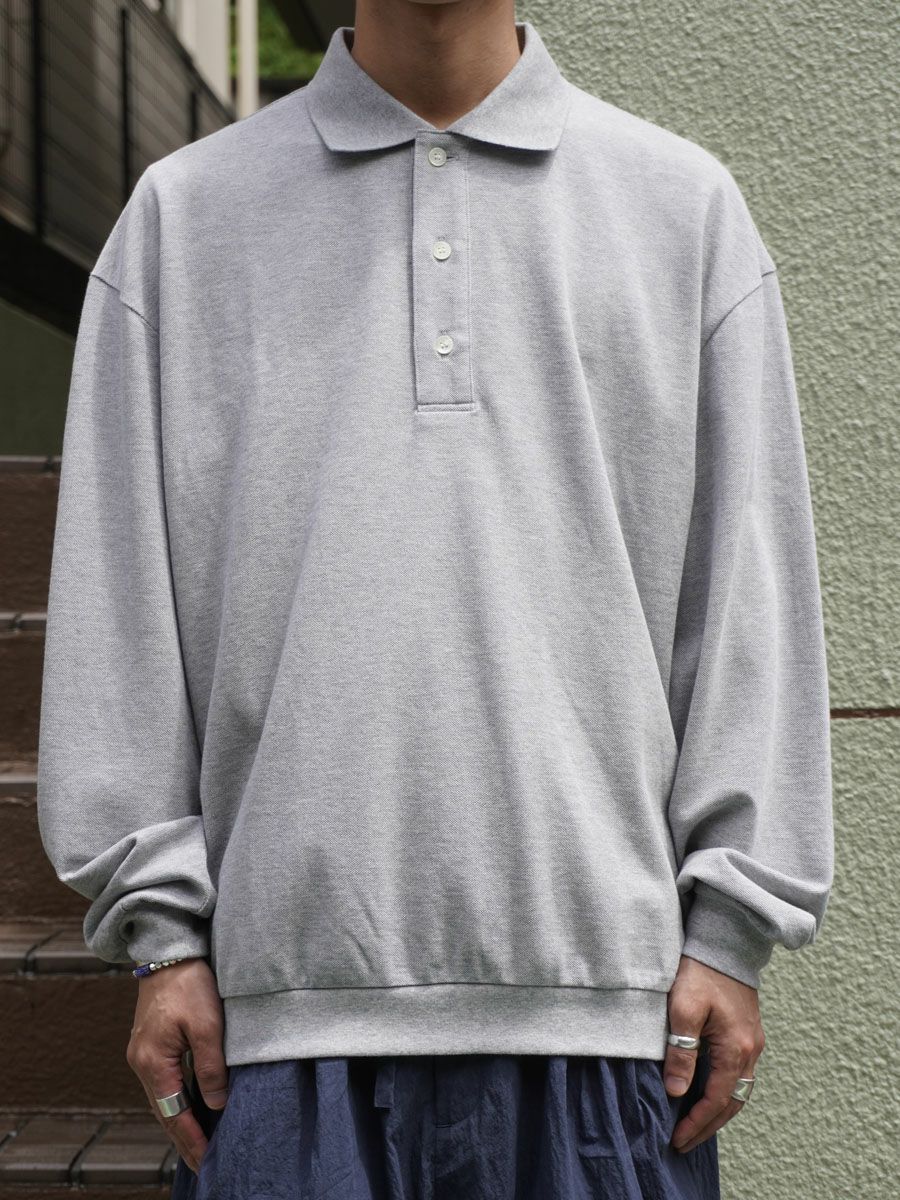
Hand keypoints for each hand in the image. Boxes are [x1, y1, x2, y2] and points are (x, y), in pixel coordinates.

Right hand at [126, 958, 227, 1173]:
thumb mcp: (208, 1024)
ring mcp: (142, 1052)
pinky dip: (177, 1099)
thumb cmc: (189, 982)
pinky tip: (191, 1106)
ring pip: (163, 1097)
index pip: (173, 1113)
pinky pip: (164, 1081)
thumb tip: (216, 1105)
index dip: (191, 1138)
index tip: (206, 1160)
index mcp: (153, 1061)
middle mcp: (141, 1061)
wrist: (168, 949)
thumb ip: (211, 1067)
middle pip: (164, 1111)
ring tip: (199, 1142)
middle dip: (184, 1137)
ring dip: (180, 1120)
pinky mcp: (149, 1042)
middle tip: (203, 1163)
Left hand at [664, 954, 764, 1153]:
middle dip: (708, 1125)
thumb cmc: (701, 971)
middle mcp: (750, 1050)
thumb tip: (677, 1092)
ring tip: (693, 1125)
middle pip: (732, 1103)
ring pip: (738, 1091)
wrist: (725, 941)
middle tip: (683, 1143)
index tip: (677, 1139)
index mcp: (735, 1048)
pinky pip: (739, 1074)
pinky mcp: (747, 1032)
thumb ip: (681, 1051)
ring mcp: (752, 1041)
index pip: (717, 1100)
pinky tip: (706, 1093)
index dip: (697, 1123)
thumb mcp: (683, 1009)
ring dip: (717, 1111)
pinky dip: (724, 1092)